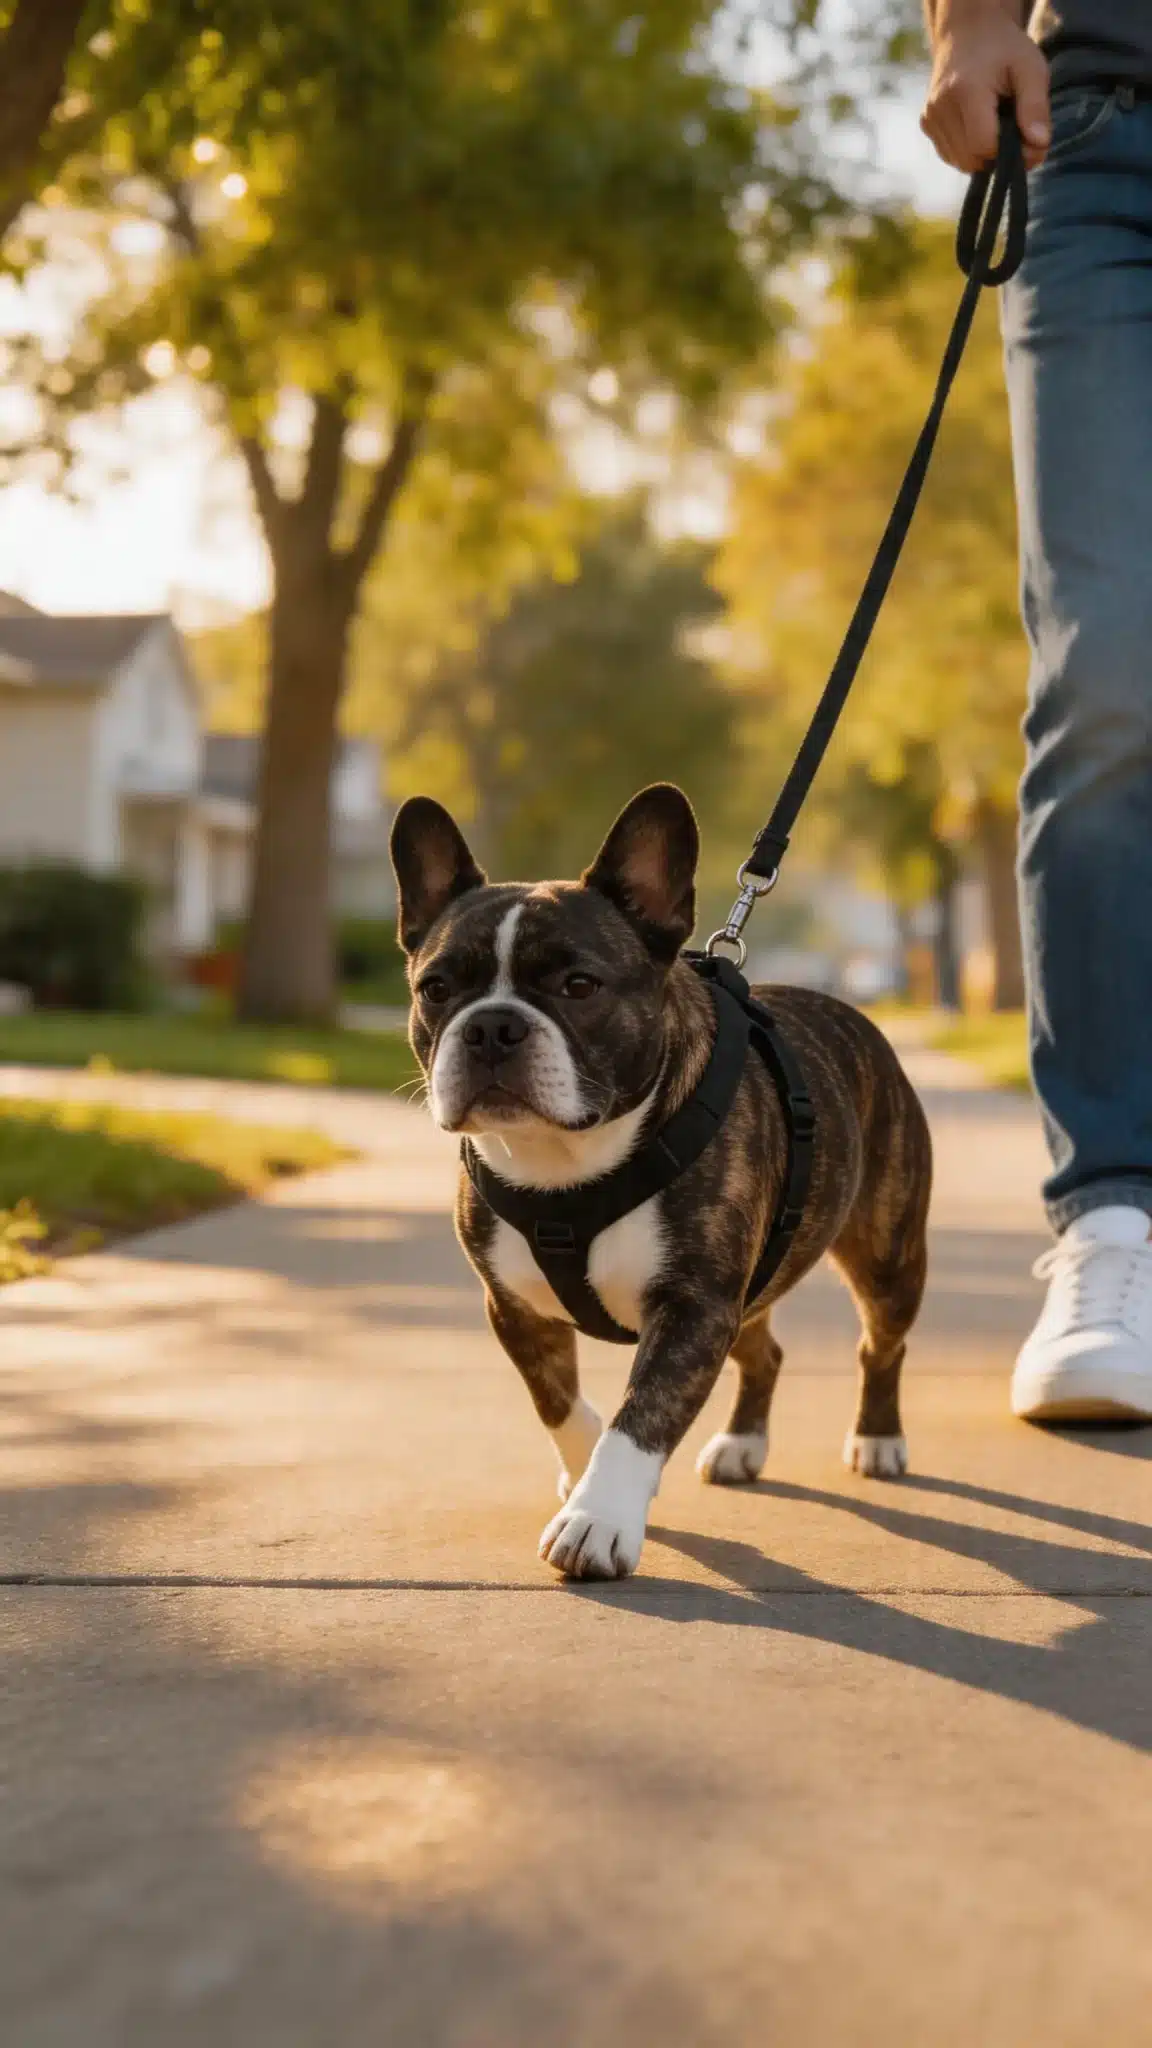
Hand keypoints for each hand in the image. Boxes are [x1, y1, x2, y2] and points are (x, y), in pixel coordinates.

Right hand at [922, 3, 1050, 171]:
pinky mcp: (926, 124)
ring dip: (984, 154)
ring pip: (961, 163)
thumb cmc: (1004, 49)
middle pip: (972, 160)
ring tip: (995, 122)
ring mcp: (929, 117)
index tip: (1024, 138)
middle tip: (1014, 130)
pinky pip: (952, 156)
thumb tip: (1039, 145)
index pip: (983, 146)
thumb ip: (1037, 106)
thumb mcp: (1031, 67)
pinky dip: (970, 150)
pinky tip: (979, 124)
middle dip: (997, 155)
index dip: (1008, 151)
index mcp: (965, 91)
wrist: (968, 31)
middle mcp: (940, 107)